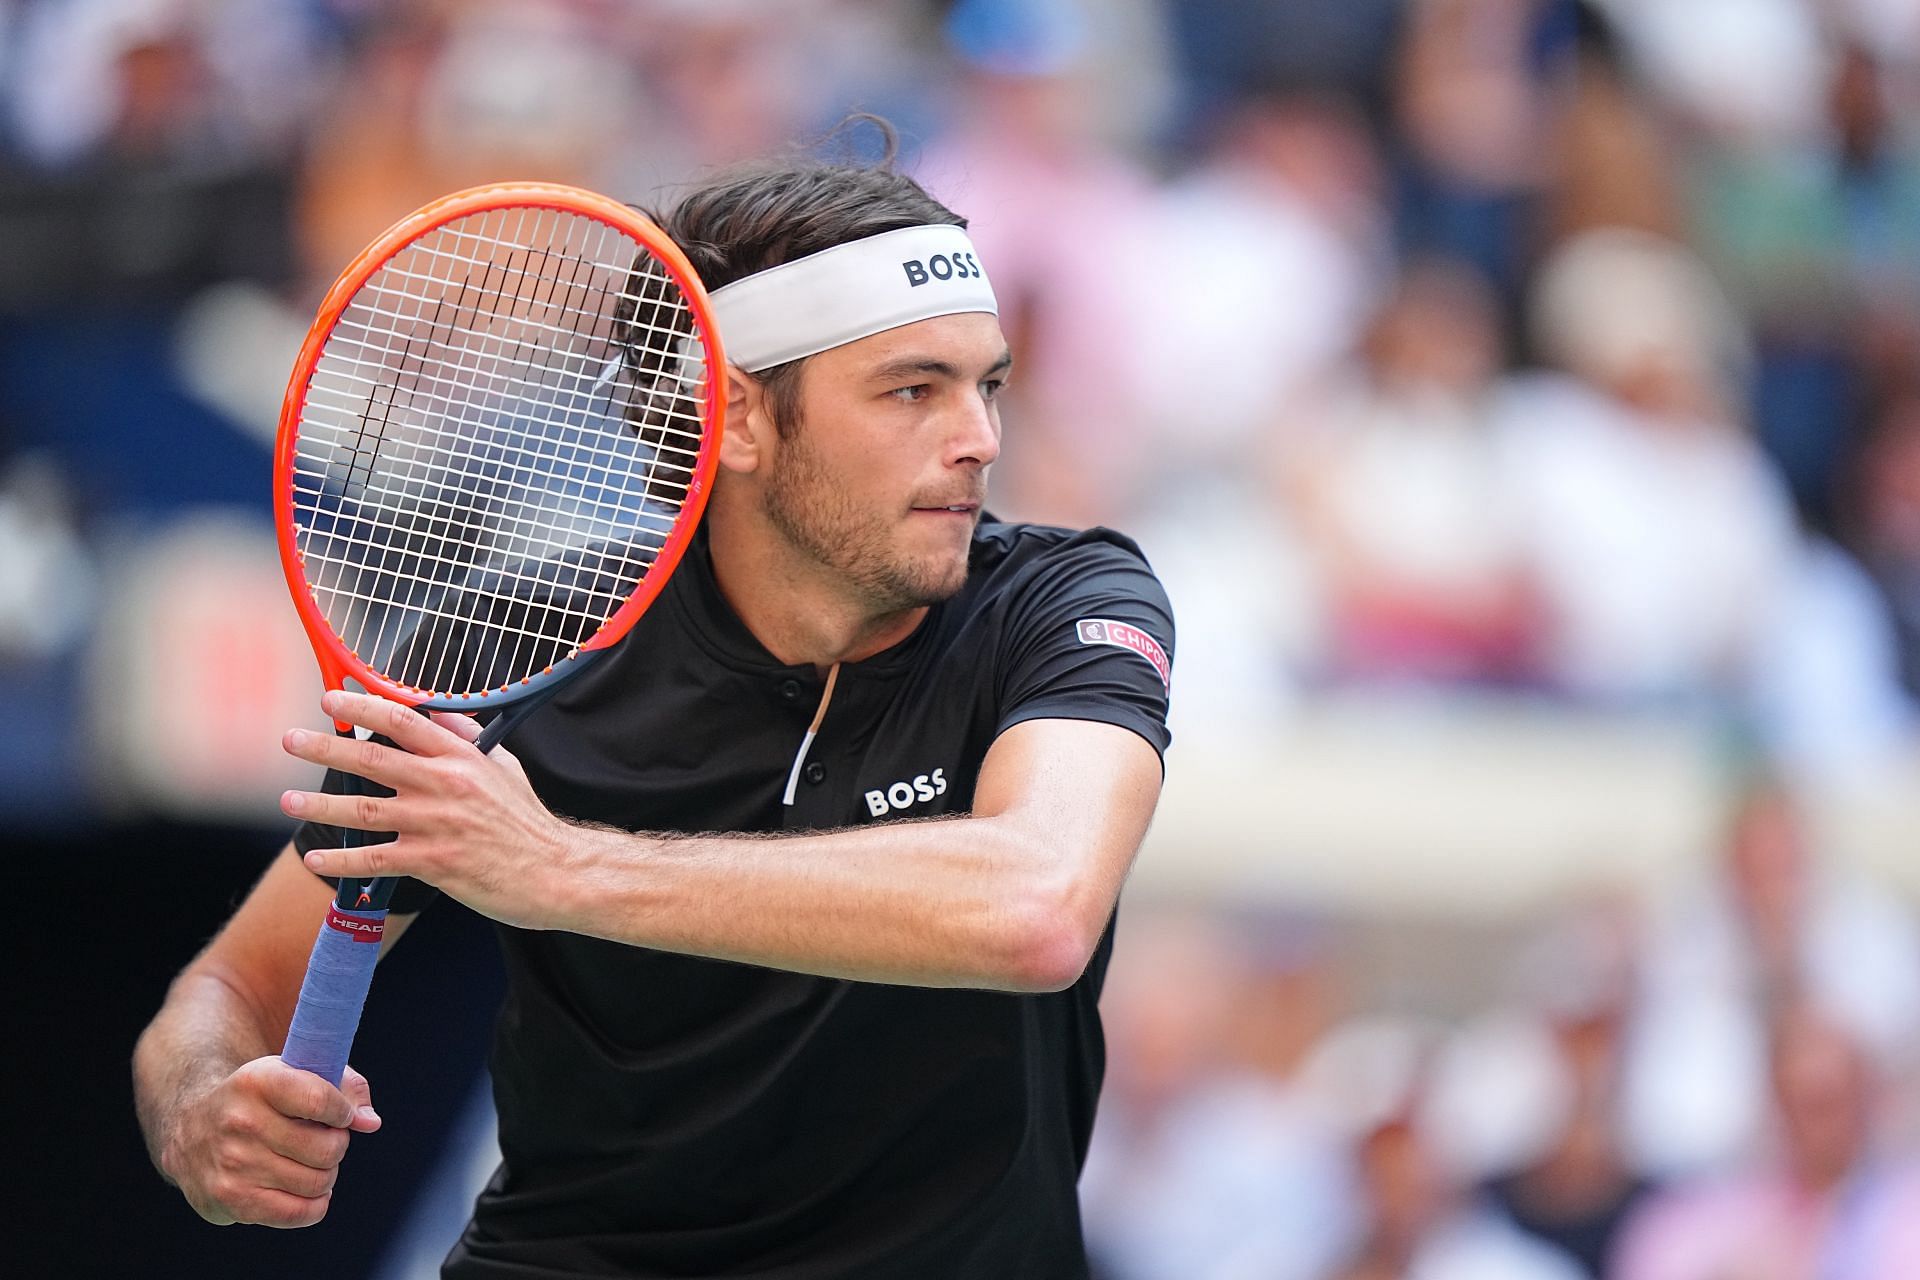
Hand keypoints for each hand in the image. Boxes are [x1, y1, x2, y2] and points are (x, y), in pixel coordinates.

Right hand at [162, 1057, 379, 1227]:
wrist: (190, 1127)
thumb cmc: (258, 1099)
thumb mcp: (293, 1072)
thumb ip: (344, 1087)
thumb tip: (370, 1122)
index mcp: (258, 1081)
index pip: (320, 1100)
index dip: (343, 1112)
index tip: (340, 1115)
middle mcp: (241, 1122)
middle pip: (326, 1149)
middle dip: (337, 1146)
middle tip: (324, 1141)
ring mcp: (233, 1164)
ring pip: (317, 1182)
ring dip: (326, 1174)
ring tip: (311, 1163)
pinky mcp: (231, 1199)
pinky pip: (298, 1213)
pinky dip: (315, 1205)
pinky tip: (306, 1190)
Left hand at [280, 690, 570, 928]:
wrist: (554, 872)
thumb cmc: (528, 821)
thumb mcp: (505, 768)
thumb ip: (469, 741)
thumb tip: (441, 715)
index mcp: (462, 759)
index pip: (405, 723)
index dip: (365, 707)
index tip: (333, 699)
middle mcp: (444, 786)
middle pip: (373, 759)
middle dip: (325, 747)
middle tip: (290, 739)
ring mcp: (435, 825)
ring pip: (364, 809)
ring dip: (321, 803)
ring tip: (289, 800)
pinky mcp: (432, 863)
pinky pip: (375, 859)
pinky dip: (343, 859)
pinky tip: (317, 856)